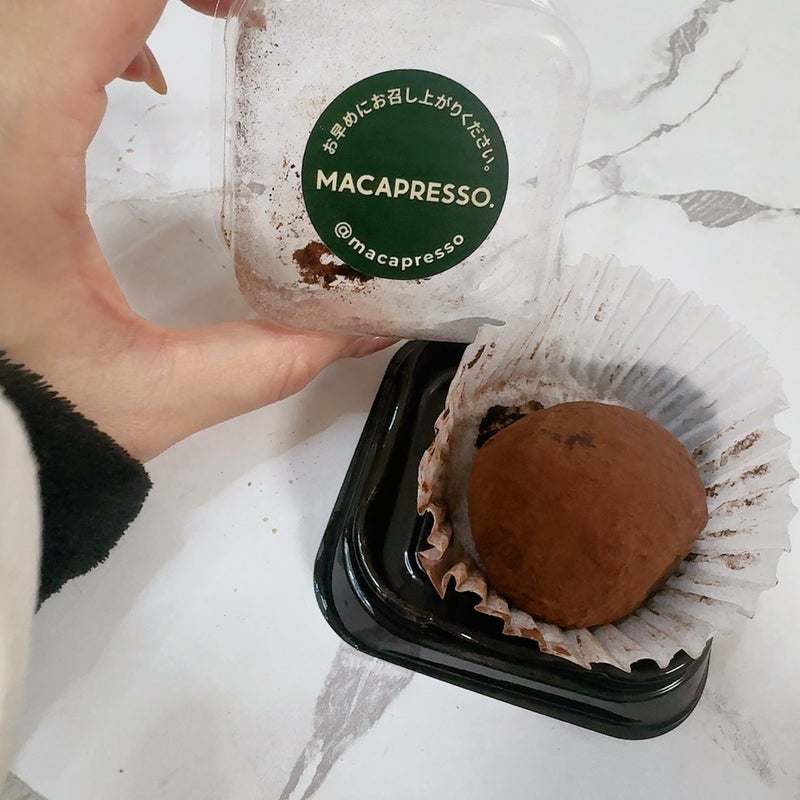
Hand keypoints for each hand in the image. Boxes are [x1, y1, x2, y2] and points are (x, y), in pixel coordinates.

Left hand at [0, 0, 392, 461]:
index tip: (243, 10)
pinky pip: (17, 34)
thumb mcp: (161, 390)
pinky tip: (135, 78)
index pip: (84, 2)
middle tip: (235, 12)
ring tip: (196, 28)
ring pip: (28, 4)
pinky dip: (83, 27)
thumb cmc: (28, 415)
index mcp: (14, 160)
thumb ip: (272, 359)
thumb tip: (358, 330)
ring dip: (118, 6)